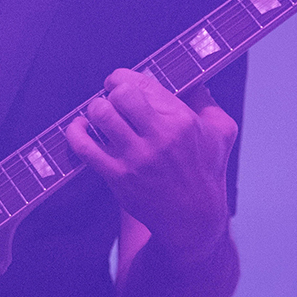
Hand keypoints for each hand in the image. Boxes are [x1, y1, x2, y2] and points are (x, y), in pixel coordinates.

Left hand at [63, 67, 237, 253]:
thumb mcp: (221, 131)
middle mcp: (159, 137)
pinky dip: (75, 133)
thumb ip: (206, 100)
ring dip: (95, 110)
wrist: (192, 219)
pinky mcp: (118, 177)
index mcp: (182, 120)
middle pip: (121, 95)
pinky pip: (85, 148)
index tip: (118, 82)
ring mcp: (137, 158)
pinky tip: (80, 128)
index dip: (124, 78)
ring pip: (101, 115)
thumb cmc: (207, 171)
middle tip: (112, 100)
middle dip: (112, 92)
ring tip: (100, 116)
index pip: (143, 84)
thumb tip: (191, 77)